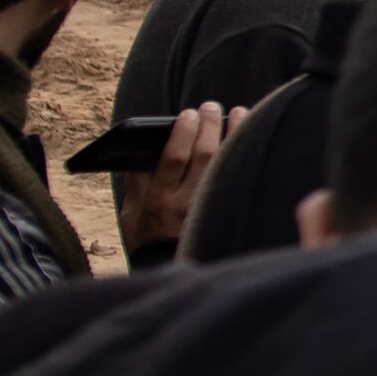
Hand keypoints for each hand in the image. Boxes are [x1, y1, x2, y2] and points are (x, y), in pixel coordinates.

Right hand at [124, 99, 237, 259]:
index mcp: (157, 199)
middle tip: (211, 106)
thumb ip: (136, 182)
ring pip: (224, 165)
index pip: (173, 159)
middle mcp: (184, 203)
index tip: (188, 113)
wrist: (166, 269)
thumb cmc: (145, 236)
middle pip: (202, 157)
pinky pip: (235, 177)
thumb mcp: (130, 212)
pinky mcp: (223, 211)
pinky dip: (241, 154)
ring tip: (237, 112)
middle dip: (209, 127)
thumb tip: (140, 149)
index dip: (182, 133)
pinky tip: (246, 137)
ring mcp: (207, 208)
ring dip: (233, 135)